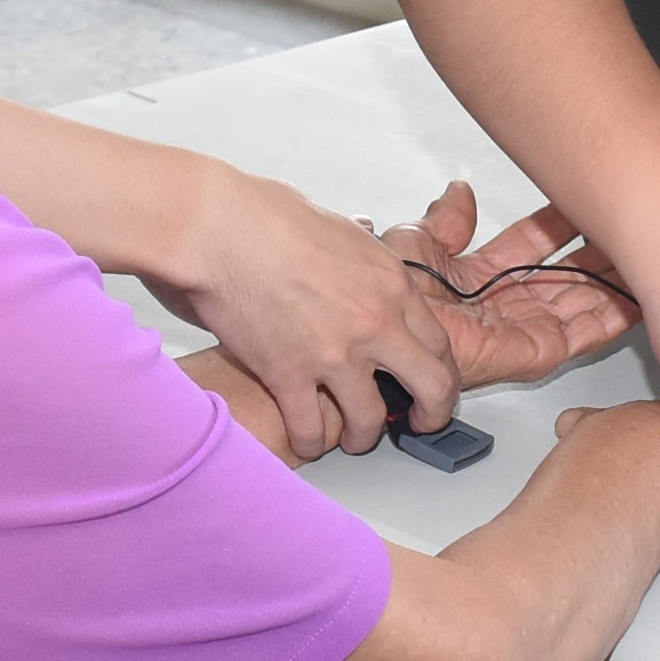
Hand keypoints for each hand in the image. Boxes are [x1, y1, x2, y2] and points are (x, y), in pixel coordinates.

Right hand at [144, 162, 461, 456]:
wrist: (218, 228)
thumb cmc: (266, 217)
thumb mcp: (342, 230)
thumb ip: (364, 260)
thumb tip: (362, 263)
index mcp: (391, 284)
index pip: (440, 343)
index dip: (441, 372)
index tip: (431, 383)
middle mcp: (374, 322)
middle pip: (432, 387)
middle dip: (432, 415)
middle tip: (420, 423)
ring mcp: (333, 353)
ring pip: (369, 420)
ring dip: (363, 437)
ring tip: (353, 439)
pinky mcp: (287, 375)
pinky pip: (310, 429)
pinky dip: (308, 443)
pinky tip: (305, 441)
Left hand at [387, 184, 641, 391]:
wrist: (391, 333)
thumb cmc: (392, 300)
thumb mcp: (416, 244)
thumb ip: (446, 221)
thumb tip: (459, 193)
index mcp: (480, 276)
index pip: (533, 242)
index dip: (559, 219)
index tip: (583, 194)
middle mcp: (509, 302)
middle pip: (568, 270)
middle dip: (599, 247)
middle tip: (628, 219)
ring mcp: (528, 326)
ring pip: (586, 297)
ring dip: (616, 276)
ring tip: (648, 249)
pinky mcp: (540, 350)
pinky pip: (588, 331)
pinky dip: (618, 313)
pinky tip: (643, 292)